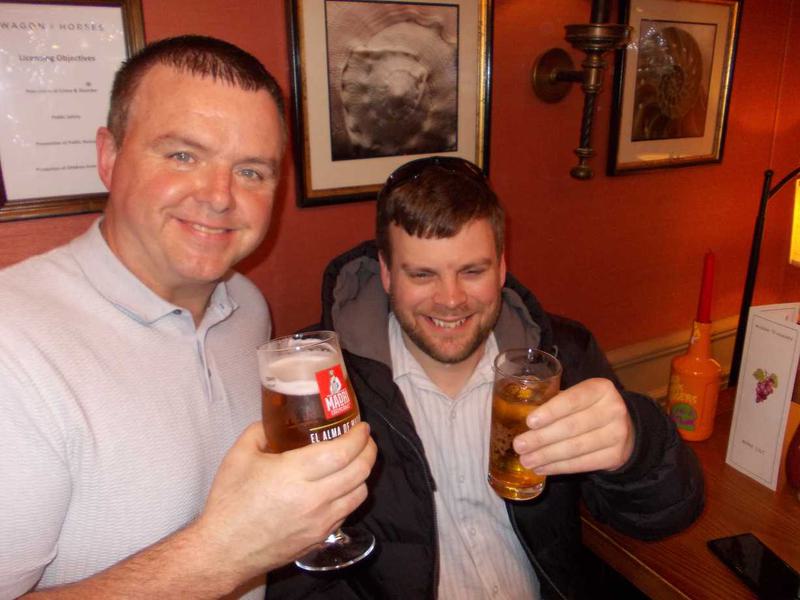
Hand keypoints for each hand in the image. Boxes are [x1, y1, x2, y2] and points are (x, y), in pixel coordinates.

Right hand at [195, 421, 376, 578]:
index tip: (363, 427)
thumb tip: (276, 420)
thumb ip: (260, 431)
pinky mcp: (320, 537)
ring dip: (364, 474)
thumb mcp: (239, 455)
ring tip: (357, 461)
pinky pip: (347, 513)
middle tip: (365, 439)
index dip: (359, 437)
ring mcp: (320, 522)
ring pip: (359, 494)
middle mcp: (314, 498)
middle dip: (369, 451)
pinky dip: (352, 495)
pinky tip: (342, 487)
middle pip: (359, 472)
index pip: (342, 453)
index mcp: (294, 473)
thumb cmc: (229, 501)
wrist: (224, 550)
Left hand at [512, 378, 633, 475]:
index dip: (550, 411)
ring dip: (547, 456)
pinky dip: (558, 467)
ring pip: (575, 448)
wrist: (625, 429)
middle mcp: (613, 409)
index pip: (573, 399)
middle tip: (519, 445)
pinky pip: (582, 464)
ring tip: (526, 460)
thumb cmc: (589, 409)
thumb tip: (521, 416)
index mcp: (601, 389)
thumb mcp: (579, 397)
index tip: (529, 422)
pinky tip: (542, 468)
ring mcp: (617, 434)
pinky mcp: (616, 456)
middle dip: (541, 438)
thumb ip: (556, 402)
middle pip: (571, 427)